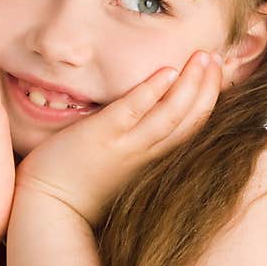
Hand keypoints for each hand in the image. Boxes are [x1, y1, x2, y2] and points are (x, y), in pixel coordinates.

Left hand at [14, 50, 223, 227]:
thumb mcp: (120, 166)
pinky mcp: (102, 137)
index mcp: (154, 160)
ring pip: (171, 115)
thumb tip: (149, 117)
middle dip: (209, 87)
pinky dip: (152, 92)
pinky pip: (133, 111)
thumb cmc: (80, 185)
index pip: (193, 128)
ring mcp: (126, 147)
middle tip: (217, 59)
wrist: (48, 208)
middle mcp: (148, 155)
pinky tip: (167, 71)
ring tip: (203, 57)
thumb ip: (137, 145)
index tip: (218, 75)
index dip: (209, 100)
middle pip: (192, 120)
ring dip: (192, 85)